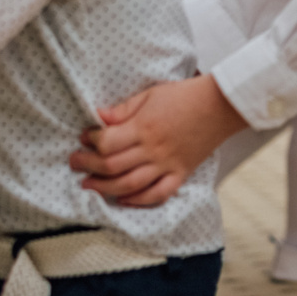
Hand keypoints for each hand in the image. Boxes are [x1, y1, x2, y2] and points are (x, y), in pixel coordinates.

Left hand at [70, 74, 244, 207]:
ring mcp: (167, 164)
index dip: (90, 141)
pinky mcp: (181, 173)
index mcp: (143, 127)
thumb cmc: (185, 95)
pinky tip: (123, 199)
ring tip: (89, 186)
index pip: (107, 142)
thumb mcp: (151, 94)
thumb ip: (124, 109)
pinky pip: (158, 194)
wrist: (221, 106)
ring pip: (129, 185)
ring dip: (105, 188)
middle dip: (88, 166)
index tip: (84, 137)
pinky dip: (139, 200)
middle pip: (112, 166)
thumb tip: (99, 117)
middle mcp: (153, 150)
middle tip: (75, 163)